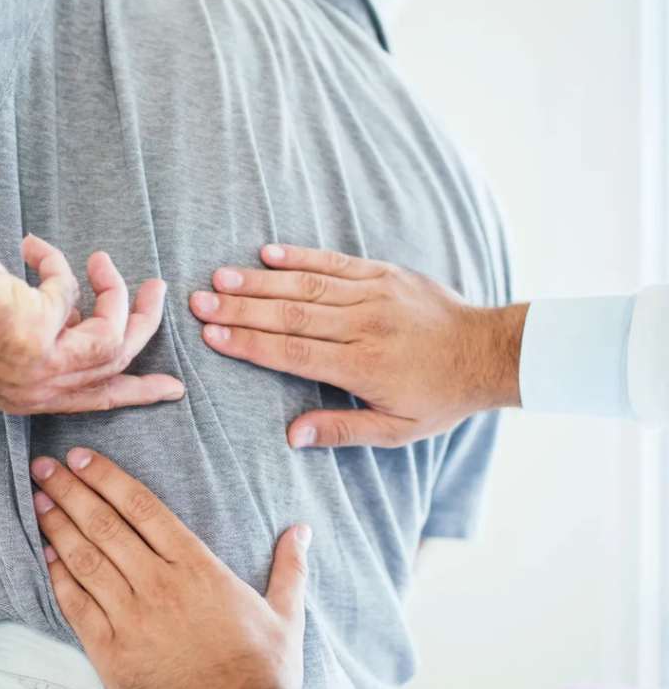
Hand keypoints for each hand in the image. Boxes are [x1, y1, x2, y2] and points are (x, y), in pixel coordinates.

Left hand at [0, 235, 184, 414]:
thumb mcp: (1, 337)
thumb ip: (44, 336)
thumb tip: (77, 313)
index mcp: (27, 397)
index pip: (97, 401)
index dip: (138, 392)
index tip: (172, 388)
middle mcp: (37, 390)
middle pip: (118, 365)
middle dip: (145, 325)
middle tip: (157, 290)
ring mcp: (39, 366)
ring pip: (113, 335)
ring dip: (117, 291)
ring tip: (102, 260)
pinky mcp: (38, 331)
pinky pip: (71, 290)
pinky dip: (56, 263)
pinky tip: (29, 247)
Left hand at [30, 449, 309, 688]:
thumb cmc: (265, 669)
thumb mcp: (286, 612)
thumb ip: (289, 566)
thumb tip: (301, 529)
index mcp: (196, 566)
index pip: (142, 507)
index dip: (107, 477)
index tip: (81, 458)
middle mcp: (159, 583)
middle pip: (105, 525)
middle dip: (70, 491)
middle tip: (43, 467)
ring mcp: (132, 617)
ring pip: (86, 559)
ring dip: (58, 526)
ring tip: (36, 500)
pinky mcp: (111, 652)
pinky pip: (77, 605)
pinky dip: (58, 577)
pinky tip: (44, 555)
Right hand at [190, 245, 527, 447]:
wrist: (489, 352)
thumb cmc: (439, 396)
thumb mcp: (396, 430)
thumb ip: (341, 432)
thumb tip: (291, 436)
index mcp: (362, 366)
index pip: (293, 353)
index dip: (249, 343)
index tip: (212, 335)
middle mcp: (363, 325)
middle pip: (290, 314)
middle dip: (240, 308)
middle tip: (198, 301)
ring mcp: (373, 295)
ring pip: (306, 284)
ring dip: (259, 280)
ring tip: (219, 277)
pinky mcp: (384, 274)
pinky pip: (335, 261)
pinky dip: (300, 255)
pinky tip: (267, 252)